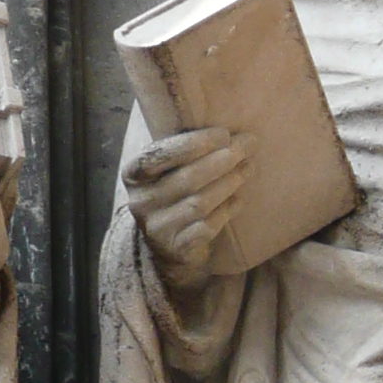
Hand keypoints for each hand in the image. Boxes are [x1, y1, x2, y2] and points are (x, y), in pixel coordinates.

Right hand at [125, 127, 254, 287]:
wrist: (166, 245)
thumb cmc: (173, 194)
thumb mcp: (166, 171)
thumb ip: (185, 151)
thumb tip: (233, 134)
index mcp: (133, 175)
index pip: (158, 155)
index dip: (192, 144)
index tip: (223, 134)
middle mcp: (141, 202)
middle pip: (187, 179)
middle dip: (222, 160)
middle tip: (249, 145)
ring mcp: (158, 228)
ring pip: (199, 203)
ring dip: (229, 183)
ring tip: (248, 168)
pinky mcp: (177, 248)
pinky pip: (207, 227)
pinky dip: (226, 210)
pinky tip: (239, 199)